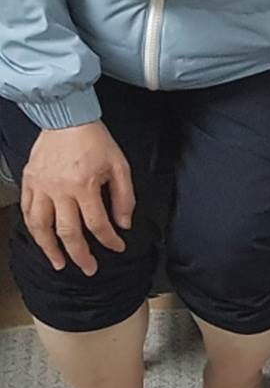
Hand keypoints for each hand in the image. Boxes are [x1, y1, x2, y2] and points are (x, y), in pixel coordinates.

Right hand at [18, 121, 133, 276]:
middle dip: (80, 255)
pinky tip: (41, 239)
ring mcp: (40, 186)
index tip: (118, 247)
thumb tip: (123, 224)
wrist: (66, 118)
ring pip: (41, 226)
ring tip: (58, 263)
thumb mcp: (120, 167)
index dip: (109, 240)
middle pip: (68, 231)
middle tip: (89, 269)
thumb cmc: (95, 142)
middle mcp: (59, 189)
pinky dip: (33, 228)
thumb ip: (124, 198)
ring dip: (49, 248)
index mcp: (83, 185)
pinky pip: (27, 210)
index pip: (97, 224)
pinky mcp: (29, 180)